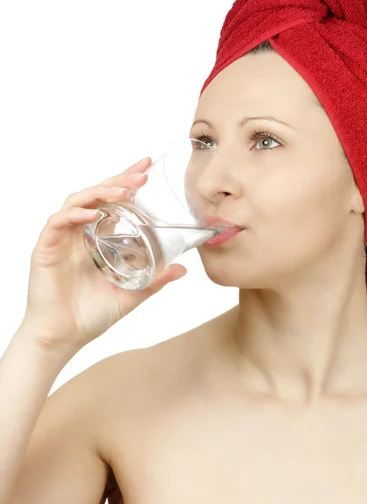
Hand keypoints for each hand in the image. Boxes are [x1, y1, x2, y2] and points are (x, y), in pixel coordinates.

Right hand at [21, 157, 186, 355]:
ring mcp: (62, 239)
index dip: (127, 182)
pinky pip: (58, 223)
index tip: (147, 167)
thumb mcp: (132, 294)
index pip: (112, 201)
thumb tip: (182, 269)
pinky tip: (92, 213)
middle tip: (142, 173)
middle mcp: (79, 233)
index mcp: (97, 238)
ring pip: (77, 201)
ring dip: (100, 191)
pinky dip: (75, 214)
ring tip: (123, 191)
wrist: (64, 337)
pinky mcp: (46, 248)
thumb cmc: (92, 315)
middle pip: (97, 194)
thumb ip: (154, 280)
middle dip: (119, 180)